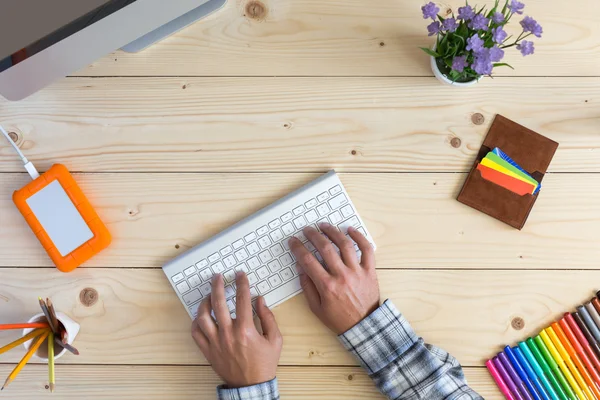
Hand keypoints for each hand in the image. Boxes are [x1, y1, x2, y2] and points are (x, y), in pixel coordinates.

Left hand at [191, 273, 282, 387]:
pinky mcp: (208, 351)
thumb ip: (268, 318)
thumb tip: (260, 300)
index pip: (242, 299)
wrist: (252, 386)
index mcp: (245, 330)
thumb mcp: (275, 340)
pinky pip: (196, 333)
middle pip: (218, 303)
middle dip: (217, 286)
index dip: (242, 284)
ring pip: (202, 317)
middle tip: (218, 277)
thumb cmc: (264, 364)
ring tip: (208, 295)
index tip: (240, 275)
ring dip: (204, 303)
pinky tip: (201, 316)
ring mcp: (216, 342)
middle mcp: (228, 334)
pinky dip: (196, 322)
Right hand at [289, 223, 379, 334]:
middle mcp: (342, 276)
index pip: (308, 260)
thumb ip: (307, 287)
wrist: (364, 326)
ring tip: (325, 226)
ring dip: (333, 232)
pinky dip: (359, 237)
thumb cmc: (339, 318)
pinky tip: (350, 230)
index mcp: (327, 286)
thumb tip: (301, 268)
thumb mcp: (316, 308)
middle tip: (307, 230)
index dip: (298, 248)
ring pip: (345, 245)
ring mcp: (357, 272)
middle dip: (313, 235)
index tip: (293, 241)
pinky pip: (367, 250)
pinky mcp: (369, 271)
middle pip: (325, 248)